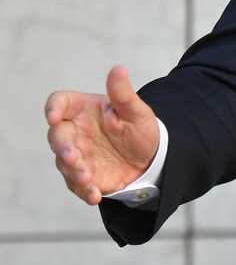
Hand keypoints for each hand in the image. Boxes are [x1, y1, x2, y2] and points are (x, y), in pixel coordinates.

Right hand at [44, 65, 159, 205]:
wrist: (152, 158)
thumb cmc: (140, 128)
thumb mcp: (137, 111)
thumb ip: (123, 94)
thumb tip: (118, 69)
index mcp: (84, 109)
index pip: (60, 102)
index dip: (54, 108)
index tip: (54, 116)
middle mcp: (75, 131)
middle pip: (57, 136)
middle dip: (63, 148)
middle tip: (72, 157)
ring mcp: (77, 154)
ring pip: (64, 163)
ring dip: (74, 172)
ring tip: (87, 178)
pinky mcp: (83, 176)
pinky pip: (78, 184)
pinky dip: (85, 190)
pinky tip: (95, 195)